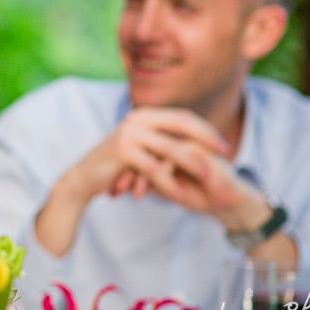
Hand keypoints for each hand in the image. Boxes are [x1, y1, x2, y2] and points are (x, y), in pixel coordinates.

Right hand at [71, 106, 229, 200]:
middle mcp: (137, 119)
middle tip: (225, 154)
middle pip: (181, 124)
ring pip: (170, 147)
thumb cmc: (116, 166)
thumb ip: (161, 139)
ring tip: (208, 175)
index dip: (206, 129)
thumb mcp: (141, 147)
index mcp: (144, 115)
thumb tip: (193, 138)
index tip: (223, 145)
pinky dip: (169, 181)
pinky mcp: (122, 152)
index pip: (183, 116)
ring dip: (192, 162)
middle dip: (206, 139)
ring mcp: (129, 134)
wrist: (84, 178)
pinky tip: (180, 194)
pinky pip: (154, 167)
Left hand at [121, 123, 267, 229]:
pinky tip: (154, 194)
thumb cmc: (196, 195)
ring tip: (134, 196)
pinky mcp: (200, 150)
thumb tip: (115, 185)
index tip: (112, 191)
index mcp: (168, 146)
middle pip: (142, 149)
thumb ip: (145, 180)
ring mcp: (189, 141)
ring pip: (155, 151)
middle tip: (115, 192)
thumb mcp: (164, 189)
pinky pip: (173, 156)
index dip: (123, 170)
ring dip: (142, 175)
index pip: (138, 152)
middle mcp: (178, 139)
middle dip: (127, 172)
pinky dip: (160, 176)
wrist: (229, 203)